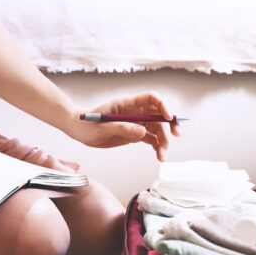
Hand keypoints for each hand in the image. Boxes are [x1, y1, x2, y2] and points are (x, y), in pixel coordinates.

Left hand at [66, 91, 180, 160]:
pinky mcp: (134, 134)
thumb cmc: (87, 124)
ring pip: (157, 129)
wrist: (79, 131)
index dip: (163, 105)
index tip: (168, 117)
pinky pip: (151, 138)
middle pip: (159, 114)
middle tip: (176, 135)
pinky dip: (157, 147)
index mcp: (128, 104)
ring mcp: (136, 123)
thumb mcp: (102, 128)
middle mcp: (135, 112)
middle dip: (170, 123)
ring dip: (164, 141)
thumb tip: (143, 132)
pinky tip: (159, 155)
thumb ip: (122, 128)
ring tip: (162, 156)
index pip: (151, 98)